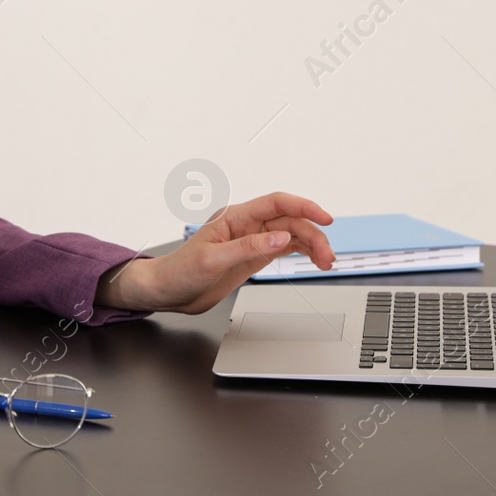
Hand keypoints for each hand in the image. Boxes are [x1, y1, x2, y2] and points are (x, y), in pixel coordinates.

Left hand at [95, 193, 335, 314]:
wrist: (168, 291)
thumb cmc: (180, 271)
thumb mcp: (212, 260)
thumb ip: (248, 248)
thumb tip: (280, 237)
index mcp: (234, 217)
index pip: (276, 204)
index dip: (303, 207)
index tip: (324, 218)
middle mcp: (245, 225)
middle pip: (288, 221)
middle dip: (312, 234)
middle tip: (327, 256)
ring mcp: (251, 240)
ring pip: (290, 235)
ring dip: (310, 245)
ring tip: (325, 261)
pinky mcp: (252, 256)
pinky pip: (283, 248)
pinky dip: (301, 251)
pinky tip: (313, 257)